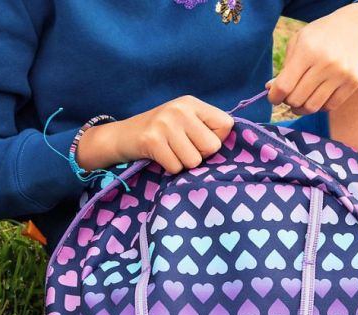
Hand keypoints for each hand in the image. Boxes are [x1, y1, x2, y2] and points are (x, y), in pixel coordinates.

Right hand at [76, 96, 233, 173]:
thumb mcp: (185, 122)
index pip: (226, 125)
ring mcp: (165, 123)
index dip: (218, 140)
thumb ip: (207, 128)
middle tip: (182, 149)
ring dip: (184, 164)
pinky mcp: (152, 140)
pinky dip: (170, 168)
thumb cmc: (160, 133)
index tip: (200, 140)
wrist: (122, 136)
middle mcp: (180, 109)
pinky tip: (160, 157)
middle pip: (212, 147)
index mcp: (192, 103)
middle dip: (200, 155)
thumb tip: (234, 145)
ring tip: (171, 152)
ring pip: (194, 160)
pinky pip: (176, 167)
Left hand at [268, 4, 357, 114]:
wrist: (351, 30)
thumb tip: (271, 90)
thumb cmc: (317, 38)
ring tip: (299, 102)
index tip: (274, 98)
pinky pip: (329, 107)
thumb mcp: (297, 44)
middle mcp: (326, 63)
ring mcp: (341, 74)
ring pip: (313, 107)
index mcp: (307, 51)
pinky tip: (315, 98)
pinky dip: (319, 107)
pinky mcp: (353, 82)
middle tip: (288, 98)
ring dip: (302, 108)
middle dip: (288, 102)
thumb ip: (284, 68)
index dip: (274, 97)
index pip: (284, 86)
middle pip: (297, 99)